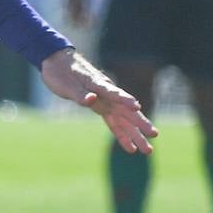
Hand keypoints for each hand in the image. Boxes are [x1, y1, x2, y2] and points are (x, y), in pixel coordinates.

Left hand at [40, 48, 155, 153]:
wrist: (57, 62)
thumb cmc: (61, 72)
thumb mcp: (66, 83)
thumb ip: (80, 93)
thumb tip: (92, 100)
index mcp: (96, 83)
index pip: (112, 92)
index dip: (123, 99)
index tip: (136, 107)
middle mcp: (105, 93)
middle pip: (125, 110)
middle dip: (139, 122)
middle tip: (154, 134)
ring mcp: (104, 100)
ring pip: (123, 119)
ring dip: (135, 134)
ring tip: (148, 150)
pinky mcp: (100, 106)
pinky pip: (113, 122)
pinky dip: (121, 134)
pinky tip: (131, 148)